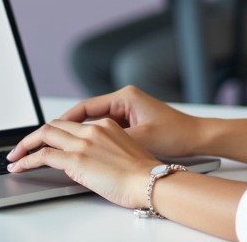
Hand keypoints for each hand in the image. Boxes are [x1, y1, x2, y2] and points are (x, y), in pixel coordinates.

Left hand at [6, 117, 158, 209]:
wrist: (150, 181)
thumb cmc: (144, 174)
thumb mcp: (125, 152)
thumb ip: (105, 149)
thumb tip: (90, 160)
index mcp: (106, 125)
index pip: (72, 123)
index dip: (55, 130)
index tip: (45, 140)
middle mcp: (92, 129)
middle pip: (54, 125)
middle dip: (34, 135)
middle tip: (22, 147)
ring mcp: (83, 143)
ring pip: (45, 135)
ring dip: (25, 146)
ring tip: (14, 157)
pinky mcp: (75, 159)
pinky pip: (42, 155)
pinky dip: (26, 160)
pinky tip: (19, 167)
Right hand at [52, 86, 205, 157]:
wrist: (197, 137)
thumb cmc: (175, 134)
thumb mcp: (141, 138)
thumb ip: (114, 139)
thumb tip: (90, 143)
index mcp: (125, 97)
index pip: (86, 106)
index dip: (66, 119)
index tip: (49, 129)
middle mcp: (124, 100)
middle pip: (87, 113)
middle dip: (69, 126)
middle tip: (49, 139)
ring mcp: (128, 110)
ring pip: (96, 121)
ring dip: (82, 133)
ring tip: (64, 146)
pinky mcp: (132, 121)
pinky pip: (106, 128)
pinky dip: (96, 138)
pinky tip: (87, 150)